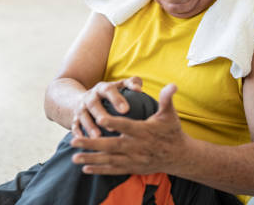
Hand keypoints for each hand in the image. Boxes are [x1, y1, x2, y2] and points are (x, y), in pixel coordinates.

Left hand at [70, 84, 189, 175]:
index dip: (114, 123)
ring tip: (74, 157)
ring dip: (91, 159)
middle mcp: (137, 147)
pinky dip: (99, 170)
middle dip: (92, 144)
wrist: (179, 156)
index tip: (100, 120)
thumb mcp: (170, 115)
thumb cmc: (172, 132)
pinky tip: (85, 169)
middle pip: (112, 146)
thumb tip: (173, 84)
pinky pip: (113, 170)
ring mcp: (134, 160)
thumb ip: (167, 99)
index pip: (127, 126)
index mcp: (144, 132)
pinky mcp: (132, 168)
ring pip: (109, 160)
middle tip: (74, 141)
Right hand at [71, 77, 142, 138]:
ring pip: (83, 115)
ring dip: (89, 126)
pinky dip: (78, 132)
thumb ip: (131, 83)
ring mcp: (81, 107)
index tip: (126, 110)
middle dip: (101, 114)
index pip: (109, 90)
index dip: (116, 99)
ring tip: (98, 137)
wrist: (85, 97)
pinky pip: (74, 125)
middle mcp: (90, 96)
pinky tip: (83, 140)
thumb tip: (139, 89)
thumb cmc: (110, 93)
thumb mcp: (120, 85)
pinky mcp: (75, 117)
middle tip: (112, 127)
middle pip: (93, 103)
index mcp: (102, 88)